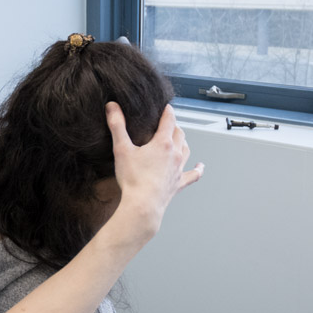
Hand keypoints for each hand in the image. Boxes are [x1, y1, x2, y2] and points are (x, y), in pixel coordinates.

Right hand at [106, 102, 203, 234]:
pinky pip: (193, 174)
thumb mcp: (121, 149)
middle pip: (179, 133)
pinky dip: (197, 169)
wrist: (143, 205)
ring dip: (183, 142)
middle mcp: (175, 154)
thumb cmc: (133, 179)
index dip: (167, 111)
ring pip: (187, 149)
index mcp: (162, 143)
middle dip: (173, 126)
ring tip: (178, 138)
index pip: (169, 120)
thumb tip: (112, 106)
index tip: (166, 106)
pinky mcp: (179, 183)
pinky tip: (200, 166)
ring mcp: (179, 169)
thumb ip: (117, 126)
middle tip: (167, 122)